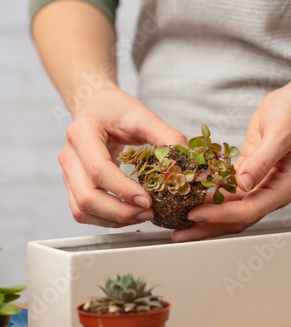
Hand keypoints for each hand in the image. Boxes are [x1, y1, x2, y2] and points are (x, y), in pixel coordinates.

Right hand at [59, 87, 186, 226]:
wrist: (95, 106)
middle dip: (120, 212)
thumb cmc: (115, 110)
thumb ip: (166, 136)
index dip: (123, 190)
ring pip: (82, 210)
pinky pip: (83, 212)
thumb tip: (187, 161)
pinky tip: (129, 214)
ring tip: (142, 215)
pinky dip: (106, 219)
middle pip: (87, 197)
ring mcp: (68, 173)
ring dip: (114, 219)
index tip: (148, 200)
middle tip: (149, 212)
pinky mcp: (73, 185)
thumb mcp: (142, 116)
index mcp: (82, 133)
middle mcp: (69, 155)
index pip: (98, 170)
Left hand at [172, 81, 290, 241]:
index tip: (194, 214)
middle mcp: (271, 190)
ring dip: (205, 213)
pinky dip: (209, 192)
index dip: (220, 214)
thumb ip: (262, 159)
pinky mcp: (248, 171)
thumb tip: (243, 183)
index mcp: (285, 186)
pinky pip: (226, 188)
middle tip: (179, 233)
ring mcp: (259, 183)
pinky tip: (189, 193)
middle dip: (207, 225)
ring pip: (229, 206)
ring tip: (177, 217)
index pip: (249, 210)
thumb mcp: (282, 132)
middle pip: (236, 217)